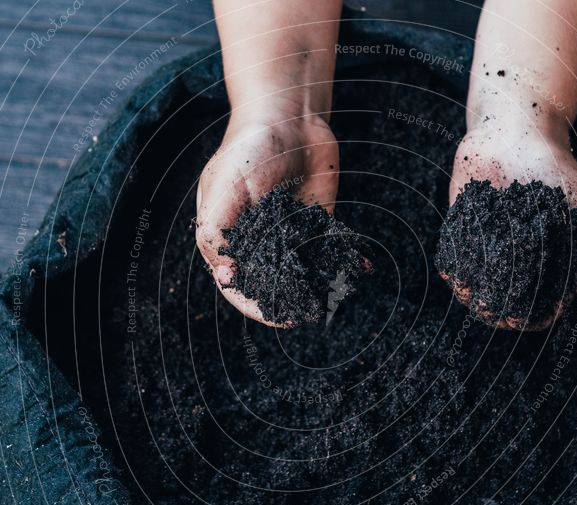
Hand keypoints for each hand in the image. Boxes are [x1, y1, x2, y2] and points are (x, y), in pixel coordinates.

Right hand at [196, 104, 338, 326]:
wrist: (288, 116)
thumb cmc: (247, 150)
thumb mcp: (224, 188)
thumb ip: (215, 231)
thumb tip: (225, 276)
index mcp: (227, 238)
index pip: (237, 284)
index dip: (255, 304)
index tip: (278, 316)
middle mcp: (257, 242)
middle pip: (270, 284)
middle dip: (288, 301)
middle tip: (309, 314)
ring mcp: (288, 235)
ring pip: (302, 273)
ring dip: (317, 289)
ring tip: (333, 299)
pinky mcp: (316, 224)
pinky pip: (329, 251)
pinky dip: (344, 262)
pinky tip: (360, 269)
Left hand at [444, 123, 576, 329]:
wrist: (516, 130)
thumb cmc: (555, 169)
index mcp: (544, 261)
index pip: (540, 304)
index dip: (534, 317)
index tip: (527, 319)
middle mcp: (514, 259)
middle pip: (504, 301)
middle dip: (498, 312)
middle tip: (493, 311)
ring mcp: (486, 247)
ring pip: (476, 286)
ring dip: (471, 297)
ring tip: (471, 296)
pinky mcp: (460, 230)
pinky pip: (453, 258)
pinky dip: (452, 270)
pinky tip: (453, 275)